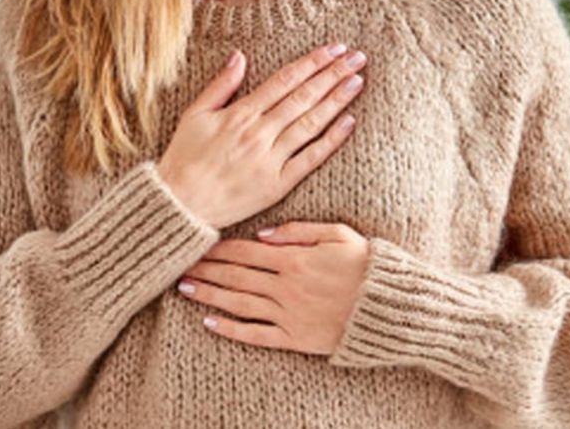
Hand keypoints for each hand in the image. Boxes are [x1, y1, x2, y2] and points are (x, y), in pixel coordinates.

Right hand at [156, 44, 367, 228]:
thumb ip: (220, 85)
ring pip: (310, 124)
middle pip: (303, 97)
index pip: (284, 81)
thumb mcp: (194, 115)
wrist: (180, 206)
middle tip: (357, 59)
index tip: (334, 49)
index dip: (312, 63)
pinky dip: (330, 141)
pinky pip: (309, 159)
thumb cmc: (183, 160)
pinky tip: (348, 122)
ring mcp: (270, 159)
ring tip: (357, 82)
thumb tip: (239, 56)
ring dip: (336, 101)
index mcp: (239, 114)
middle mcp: (258, 133)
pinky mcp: (277, 185)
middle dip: (332, 75)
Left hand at [176, 221, 370, 354]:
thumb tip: (262, 233)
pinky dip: (231, 329)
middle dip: (206, 270)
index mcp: (294, 259)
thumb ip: (298, 230)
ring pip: (239, 303)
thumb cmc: (367, 265)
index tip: (197, 245)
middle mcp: (285, 287)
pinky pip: (256, 334)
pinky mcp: (295, 338)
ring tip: (185, 289)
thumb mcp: (338, 234)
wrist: (390, 306)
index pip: (245, 252)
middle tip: (179, 266)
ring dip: (210, 295)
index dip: (218, 249)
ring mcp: (288, 314)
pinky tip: (210, 323)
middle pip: (235, 276)